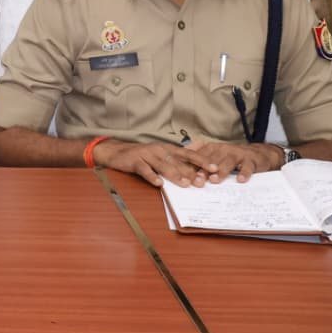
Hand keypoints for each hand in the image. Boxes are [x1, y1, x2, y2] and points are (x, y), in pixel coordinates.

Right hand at [94, 139, 213, 187]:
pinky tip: (158, 183)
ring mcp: (146, 155)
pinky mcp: (135, 161)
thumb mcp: (160, 157)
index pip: (188, 154)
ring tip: (185, 184)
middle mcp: (159, 150)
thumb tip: (195, 174)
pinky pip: (144, 169)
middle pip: (177, 161)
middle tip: (201, 182)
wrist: (117, 152)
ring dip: (175, 174)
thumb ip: (175, 163)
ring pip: (163, 165)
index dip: (201, 160)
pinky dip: (152, 176)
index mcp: (167, 148)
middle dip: (190, 171)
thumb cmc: (142, 157)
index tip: (214, 168)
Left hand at [182, 140, 282, 182]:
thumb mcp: (215, 155)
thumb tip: (181, 165)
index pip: (200, 155)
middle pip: (212, 159)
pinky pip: (247, 167)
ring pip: (228, 162)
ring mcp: (237, 154)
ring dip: (221, 171)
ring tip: (215, 179)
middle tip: (198, 180)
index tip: (184, 174)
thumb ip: (200, 158)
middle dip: (204, 169)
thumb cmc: (232, 158)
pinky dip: (244, 173)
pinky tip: (240, 180)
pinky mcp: (251, 161)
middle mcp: (224, 149)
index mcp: (213, 148)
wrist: (258, 154)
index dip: (192, 164)